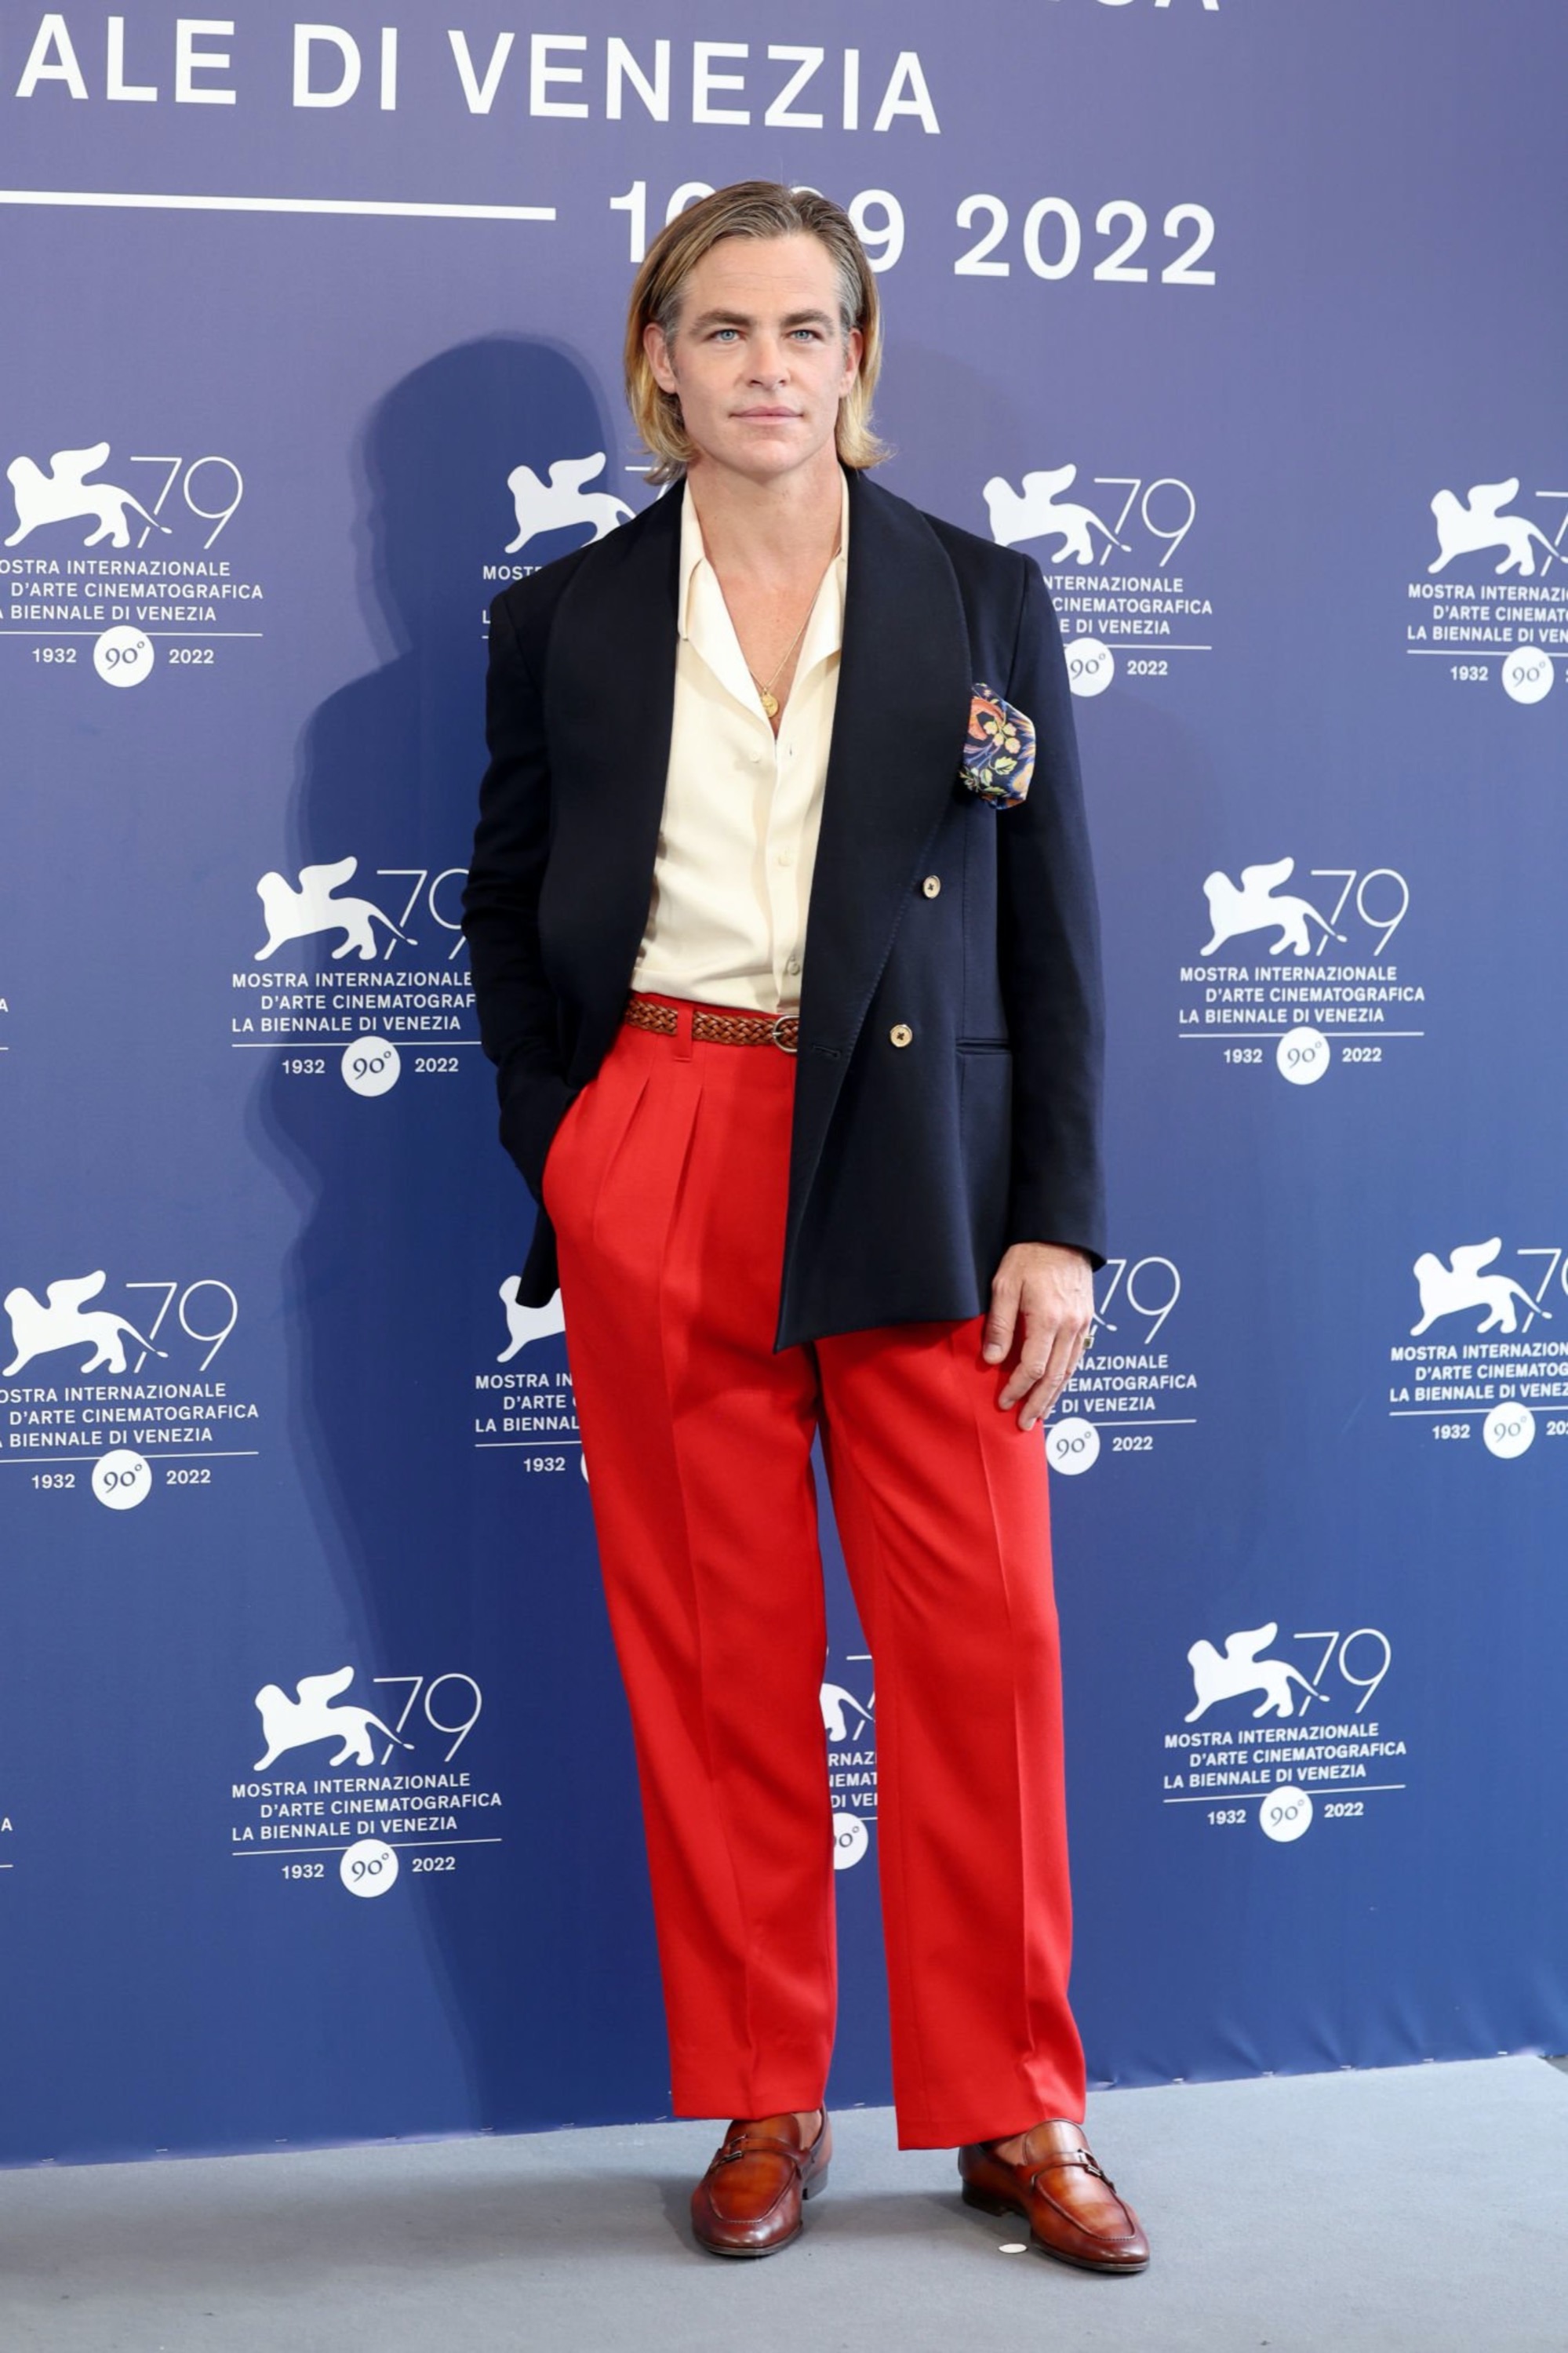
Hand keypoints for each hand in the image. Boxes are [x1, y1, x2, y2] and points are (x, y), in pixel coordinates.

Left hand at [982, 1242, 1093, 1431]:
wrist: (1061, 1235)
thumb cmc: (1030, 1256)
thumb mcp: (1004, 1285)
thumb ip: (999, 1325)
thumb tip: (992, 1360)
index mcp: (1048, 1319)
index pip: (1033, 1367)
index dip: (1017, 1388)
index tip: (1003, 1401)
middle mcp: (1070, 1326)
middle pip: (1054, 1376)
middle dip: (1037, 1403)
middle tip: (1023, 1423)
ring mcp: (1082, 1324)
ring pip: (1069, 1370)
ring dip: (1054, 1395)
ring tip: (1040, 1413)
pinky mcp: (1086, 1320)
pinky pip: (1077, 1357)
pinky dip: (1066, 1377)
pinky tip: (1056, 1387)